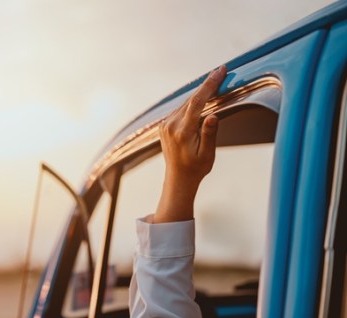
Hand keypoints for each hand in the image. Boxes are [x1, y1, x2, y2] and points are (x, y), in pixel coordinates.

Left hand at [153, 65, 226, 222]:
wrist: (178, 178)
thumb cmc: (196, 168)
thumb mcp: (207, 154)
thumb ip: (209, 133)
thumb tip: (212, 115)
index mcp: (182, 131)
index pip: (197, 102)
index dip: (210, 85)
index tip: (220, 71)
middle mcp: (170, 125)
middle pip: (191, 99)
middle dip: (207, 85)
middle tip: (221, 71)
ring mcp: (165, 125)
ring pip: (186, 103)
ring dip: (200, 92)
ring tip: (215, 80)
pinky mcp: (164, 125)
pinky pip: (180, 109)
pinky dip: (192, 101)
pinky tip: (202, 96)